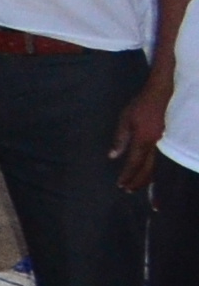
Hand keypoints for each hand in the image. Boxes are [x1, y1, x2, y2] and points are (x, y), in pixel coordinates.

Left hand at [121, 66, 172, 195]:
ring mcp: (166, 144)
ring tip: (146, 193)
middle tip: (129, 191)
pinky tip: (159, 179)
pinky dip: (162, 173)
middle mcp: (157, 146)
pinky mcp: (171, 142)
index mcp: (144, 140)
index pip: (134, 163)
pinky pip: (166, 162)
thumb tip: (113, 156)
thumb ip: (120, 138)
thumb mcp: (126, 118)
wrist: (166, 93)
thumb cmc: (143, 104)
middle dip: (139, 182)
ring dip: (152, 182)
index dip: (127, 175)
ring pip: (160, 169)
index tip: (120, 185)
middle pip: (148, 170)